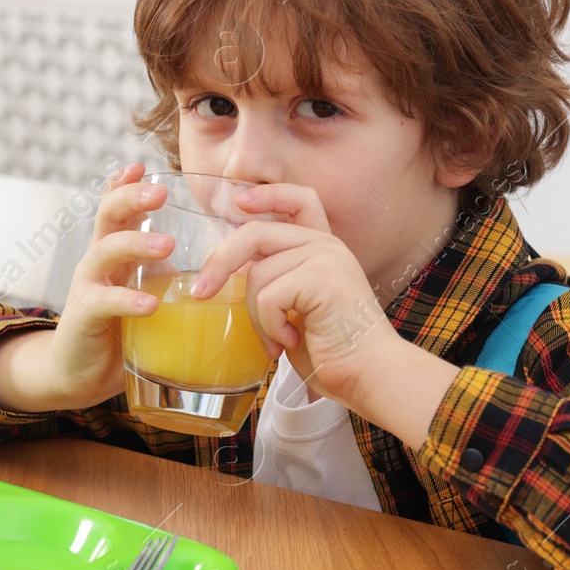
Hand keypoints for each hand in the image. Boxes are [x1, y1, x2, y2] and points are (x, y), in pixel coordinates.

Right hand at [0, 163, 173, 411]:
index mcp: (115, 252)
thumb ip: (175, 279)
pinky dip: (128, 301)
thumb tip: (233, 270)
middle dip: (131, 197)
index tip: (144, 166)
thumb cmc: (123, 331)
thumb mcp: (150, 296)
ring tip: (166, 244)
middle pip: (107, 215)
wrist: (81, 374)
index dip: (126, 184)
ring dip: (135, 242)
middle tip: (160, 193)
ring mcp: (88, 286)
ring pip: (104, 250)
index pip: (117, 207)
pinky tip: (150, 305)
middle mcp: (98, 262)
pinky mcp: (84, 317)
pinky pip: (104, 302)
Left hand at [192, 182, 411, 412]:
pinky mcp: (321, 278)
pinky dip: (269, 326)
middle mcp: (326, 245)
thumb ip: (277, 279)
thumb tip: (228, 272)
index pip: (300, 199)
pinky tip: (291, 341)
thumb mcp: (298, 305)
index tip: (238, 202)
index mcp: (323, 247)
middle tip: (200, 292)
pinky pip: (267, 296)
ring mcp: (325, 258)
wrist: (369, 375)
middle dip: (220, 262)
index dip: (268, 194)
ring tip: (277, 340)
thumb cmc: (331, 349)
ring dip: (256, 316)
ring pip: (257, 275)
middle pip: (255, 233)